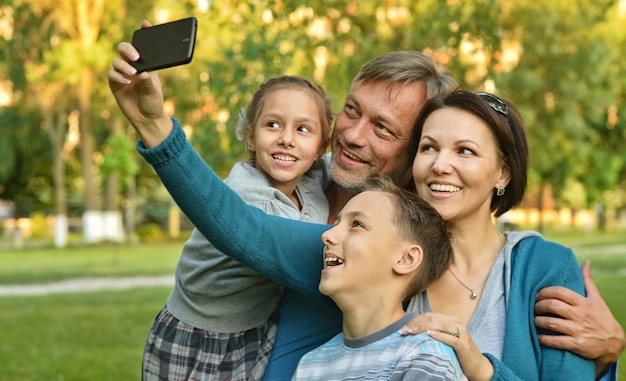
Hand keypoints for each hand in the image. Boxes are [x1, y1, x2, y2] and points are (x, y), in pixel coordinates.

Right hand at [107, 20, 172, 147]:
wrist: (147, 119)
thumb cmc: (154, 103)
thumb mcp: (154, 92)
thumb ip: (148, 82)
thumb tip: (143, 72)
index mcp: (146, 64)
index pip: (142, 46)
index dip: (143, 33)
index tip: (145, 24)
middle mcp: (133, 66)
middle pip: (124, 49)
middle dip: (128, 49)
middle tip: (135, 57)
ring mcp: (123, 74)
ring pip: (116, 61)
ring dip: (123, 65)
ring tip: (133, 74)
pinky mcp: (115, 84)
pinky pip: (111, 75)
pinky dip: (118, 76)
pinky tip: (126, 81)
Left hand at [400, 312, 493, 380]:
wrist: (477, 365)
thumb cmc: (458, 353)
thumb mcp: (445, 339)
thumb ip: (435, 332)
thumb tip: (414, 331)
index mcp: (451, 320)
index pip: (429, 315)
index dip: (414, 320)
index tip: (403, 329)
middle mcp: (457, 323)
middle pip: (432, 318)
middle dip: (415, 324)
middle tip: (404, 332)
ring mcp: (462, 332)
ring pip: (440, 325)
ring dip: (423, 328)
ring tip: (412, 333)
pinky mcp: (464, 344)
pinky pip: (450, 338)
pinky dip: (440, 335)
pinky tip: (429, 335)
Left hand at [535, 260, 624, 376]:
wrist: (614, 343)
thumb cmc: (602, 318)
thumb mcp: (596, 299)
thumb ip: (587, 281)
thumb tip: (586, 262)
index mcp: (583, 302)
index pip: (559, 292)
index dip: (544, 291)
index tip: (536, 294)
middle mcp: (580, 315)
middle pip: (552, 306)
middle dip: (538, 305)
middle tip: (531, 307)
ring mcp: (578, 330)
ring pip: (550, 323)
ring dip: (537, 321)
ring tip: (532, 319)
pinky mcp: (577, 344)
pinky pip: (555, 341)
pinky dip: (543, 339)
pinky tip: (537, 336)